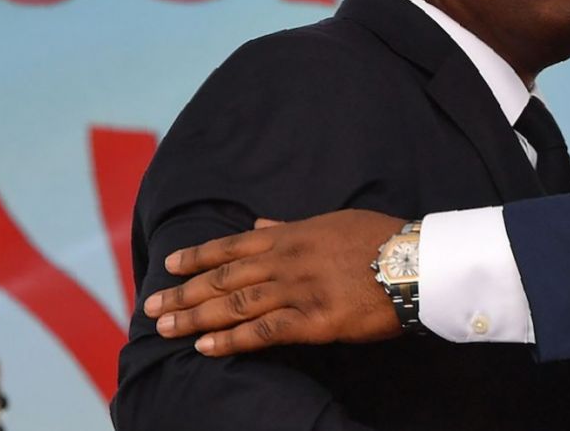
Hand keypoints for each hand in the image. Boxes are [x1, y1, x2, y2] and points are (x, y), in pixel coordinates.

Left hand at [144, 209, 408, 355]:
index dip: (197, 256)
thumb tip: (259, 226)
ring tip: (166, 327)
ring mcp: (299, 290)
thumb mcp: (332, 222)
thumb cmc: (381, 238)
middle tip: (152, 305)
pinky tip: (206, 347)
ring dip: (197, 317)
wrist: (417, 261)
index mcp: (292, 235)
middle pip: (224, 277)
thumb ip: (291, 227)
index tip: (169, 266)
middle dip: (184, 291)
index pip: (232, 246)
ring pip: (236, 304)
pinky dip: (232, 340)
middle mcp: (287, 260)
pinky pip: (264, 332)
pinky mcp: (314, 321)